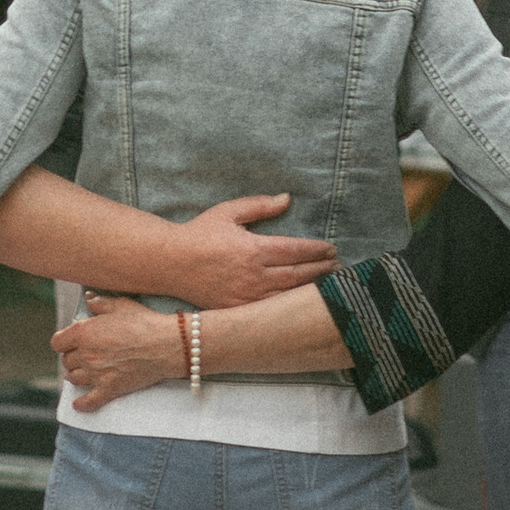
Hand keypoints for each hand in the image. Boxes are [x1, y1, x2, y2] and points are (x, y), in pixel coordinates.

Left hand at [52, 291, 182, 412]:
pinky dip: (81, 404)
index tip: (69, 341)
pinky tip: (77, 405)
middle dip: (72, 357)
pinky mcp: (110, 390)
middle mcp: (86, 355)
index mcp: (84, 333)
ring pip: (74, 379)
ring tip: (80, 372)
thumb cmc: (143, 322)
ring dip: (75, 375)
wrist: (164, 345)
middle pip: (67, 361)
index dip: (63, 341)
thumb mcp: (119, 305)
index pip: (58, 342)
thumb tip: (88, 299)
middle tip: (81, 355)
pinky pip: (89, 401)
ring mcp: (97, 375)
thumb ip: (99, 303)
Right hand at [166, 196, 337, 306]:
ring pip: (289, 295)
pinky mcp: (240, 310)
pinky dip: (290, 305)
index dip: (317, 250)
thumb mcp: (228, 211)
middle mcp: (254, 276)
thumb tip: (287, 199)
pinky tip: (301, 302)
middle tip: (338, 267)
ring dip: (311, 289)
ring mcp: (248, 297)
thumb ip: (260, 206)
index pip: (295, 250)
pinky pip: (271, 310)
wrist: (171, 262)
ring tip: (329, 284)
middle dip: (321, 270)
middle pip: (298, 274)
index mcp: (254, 249)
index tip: (331, 249)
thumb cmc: (200, 233)